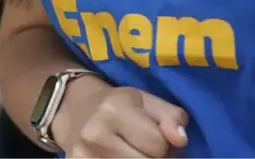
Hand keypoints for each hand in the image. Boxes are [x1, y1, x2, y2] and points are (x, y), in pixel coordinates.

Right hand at [55, 80, 188, 157]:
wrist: (73, 110)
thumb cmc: (117, 105)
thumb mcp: (145, 101)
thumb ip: (170, 116)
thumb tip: (180, 139)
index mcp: (113, 110)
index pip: (158, 145)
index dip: (163, 145)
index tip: (154, 140)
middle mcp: (95, 134)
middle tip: (143, 149)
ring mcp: (83, 156)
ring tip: (132, 154)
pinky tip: (118, 157)